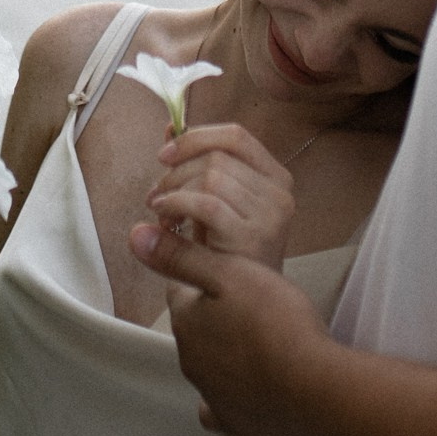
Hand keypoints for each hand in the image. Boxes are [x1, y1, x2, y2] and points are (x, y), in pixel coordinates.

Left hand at [136, 240, 331, 435]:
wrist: (312, 385)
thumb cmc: (276, 322)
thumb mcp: (229, 272)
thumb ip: (182, 256)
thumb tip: (136, 236)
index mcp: (186, 321)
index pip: (180, 293)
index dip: (204, 281)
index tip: (229, 277)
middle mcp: (189, 359)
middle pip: (195, 329)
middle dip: (215, 318)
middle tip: (253, 306)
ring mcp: (209, 392)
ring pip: (208, 364)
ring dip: (225, 352)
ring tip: (261, 341)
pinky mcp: (233, 420)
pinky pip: (221, 406)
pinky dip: (230, 395)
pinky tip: (247, 387)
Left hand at [137, 119, 294, 271]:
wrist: (242, 307)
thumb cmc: (228, 256)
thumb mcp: (213, 202)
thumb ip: (195, 166)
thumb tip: (170, 127)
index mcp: (275, 177)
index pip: (236, 136)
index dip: (195, 137)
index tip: (165, 154)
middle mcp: (279, 193)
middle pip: (216, 156)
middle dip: (176, 171)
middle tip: (157, 194)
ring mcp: (270, 216)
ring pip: (209, 176)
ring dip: (174, 191)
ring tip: (162, 213)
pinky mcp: (254, 237)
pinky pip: (206, 203)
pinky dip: (177, 205)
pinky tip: (165, 219)